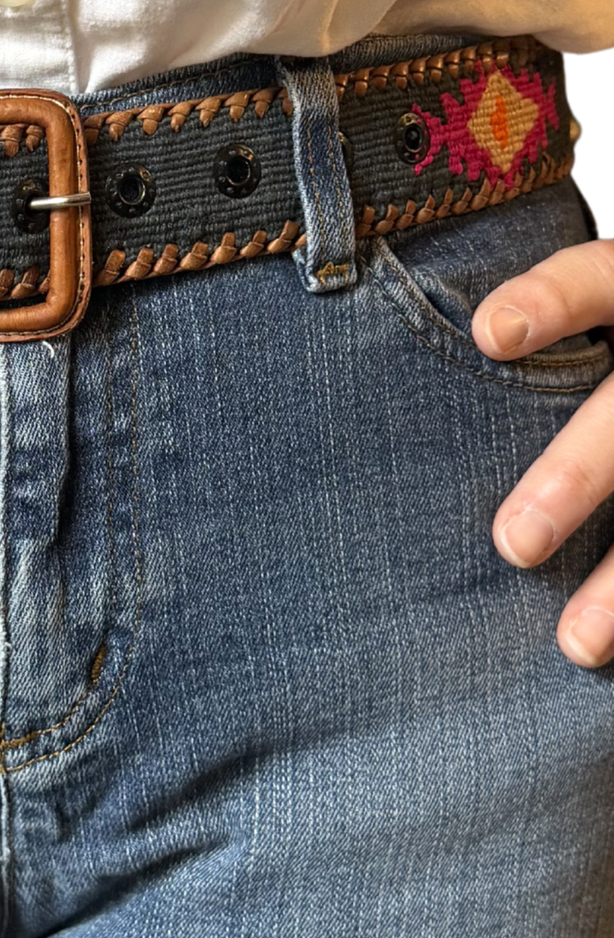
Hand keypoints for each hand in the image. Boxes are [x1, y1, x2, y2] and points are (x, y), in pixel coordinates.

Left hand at [474, 243, 613, 667]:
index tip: (487, 333)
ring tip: (574, 643)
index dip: (551, 300)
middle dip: (578, 474)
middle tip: (511, 544)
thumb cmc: (588, 349)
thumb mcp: (573, 324)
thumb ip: (510, 340)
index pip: (599, 280)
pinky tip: (605, 657)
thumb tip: (350, 366)